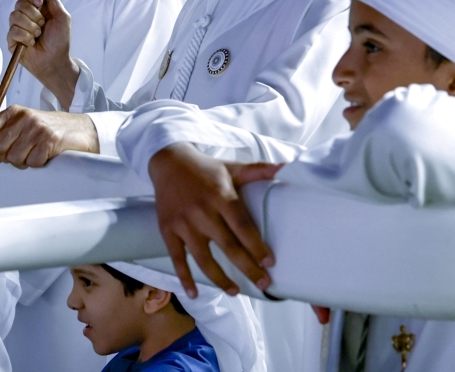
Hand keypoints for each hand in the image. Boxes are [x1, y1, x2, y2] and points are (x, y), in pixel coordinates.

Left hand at [0, 106, 98, 169]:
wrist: (82, 129)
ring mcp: (37, 128)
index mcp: (13, 112)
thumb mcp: (20, 133)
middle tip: (23, 153)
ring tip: (35, 152)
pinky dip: (38, 163)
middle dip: (8, 157)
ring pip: (14, 158)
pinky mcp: (50, 140)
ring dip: (24, 162)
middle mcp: (23, 117)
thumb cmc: (48, 131)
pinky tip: (46, 154)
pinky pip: (32, 162)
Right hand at [6, 0, 79, 107]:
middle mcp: (25, 15)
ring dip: (30, 27)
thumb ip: (55, 1)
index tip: (39, 2)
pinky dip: (25, 37)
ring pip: (15, 16)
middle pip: (20, 3)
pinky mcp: (11, 39)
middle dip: (33, 14)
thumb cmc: (60, 41)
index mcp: (37, 8)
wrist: (55, 61)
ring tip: (38, 36)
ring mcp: (17, 27)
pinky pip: (13, 31)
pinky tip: (31, 43)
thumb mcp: (62, 19)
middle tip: (42, 24)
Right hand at [146, 143, 280, 297]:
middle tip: (263, 283)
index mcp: (221, 196)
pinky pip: (177, 258)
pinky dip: (185, 277)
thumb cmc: (205, 168)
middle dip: (248, 268)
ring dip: (220, 278)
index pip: (243, 226)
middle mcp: (202, 211)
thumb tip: (286, 167)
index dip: (257, 246)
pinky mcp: (168, 229)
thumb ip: (258, 170)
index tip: (270, 262)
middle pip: (228, 246)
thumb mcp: (232, 167)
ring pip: (204, 258)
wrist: (167, 161)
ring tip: (235, 291)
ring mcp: (183, 222)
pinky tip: (194, 293)